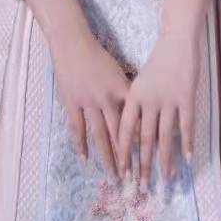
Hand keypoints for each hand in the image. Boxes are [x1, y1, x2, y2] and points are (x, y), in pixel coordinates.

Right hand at [50, 29, 130, 174]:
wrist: (72, 44)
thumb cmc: (98, 57)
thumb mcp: (118, 73)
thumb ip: (127, 93)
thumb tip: (139, 113)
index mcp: (122, 91)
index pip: (135, 120)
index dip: (141, 140)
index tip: (149, 158)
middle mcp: (106, 99)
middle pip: (119, 133)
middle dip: (126, 156)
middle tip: (132, 176)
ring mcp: (88, 103)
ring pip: (100, 135)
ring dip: (107, 157)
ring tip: (113, 174)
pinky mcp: (71, 103)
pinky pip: (77, 128)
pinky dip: (81, 144)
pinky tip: (86, 158)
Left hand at [117, 29, 200, 188]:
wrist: (177, 41)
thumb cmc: (159, 62)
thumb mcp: (141, 83)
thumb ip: (137, 107)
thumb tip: (134, 134)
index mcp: (133, 97)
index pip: (124, 131)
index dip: (123, 152)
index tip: (123, 171)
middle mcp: (149, 102)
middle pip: (144, 139)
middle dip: (143, 165)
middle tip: (141, 186)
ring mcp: (169, 101)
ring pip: (164, 137)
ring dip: (164, 161)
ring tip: (165, 180)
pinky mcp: (187, 98)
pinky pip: (186, 126)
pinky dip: (187, 143)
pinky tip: (188, 159)